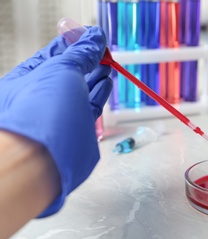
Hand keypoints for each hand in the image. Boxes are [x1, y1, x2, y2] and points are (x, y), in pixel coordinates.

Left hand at [0, 26, 111, 216]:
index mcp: (26, 79)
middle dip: (87, 58)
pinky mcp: (78, 130)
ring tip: (109, 62)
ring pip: (82, 89)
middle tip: (104, 49)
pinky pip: (91, 106)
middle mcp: (41, 97)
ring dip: (97, 74)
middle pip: (68, 72)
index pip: (53, 54)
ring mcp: (60, 115)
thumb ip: (81, 53)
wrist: (43, 160)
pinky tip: (108, 81)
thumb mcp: (61, 70)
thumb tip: (95, 37)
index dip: (73, 43)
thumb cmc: (41, 111)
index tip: (91, 35)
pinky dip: (100, 92)